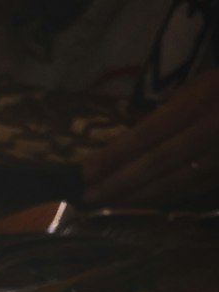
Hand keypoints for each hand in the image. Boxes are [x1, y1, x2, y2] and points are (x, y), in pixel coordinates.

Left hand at [83, 72, 218, 206]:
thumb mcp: (198, 86)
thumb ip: (166, 113)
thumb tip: (126, 145)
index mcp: (200, 101)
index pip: (149, 134)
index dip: (116, 155)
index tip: (86, 172)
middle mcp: (210, 130)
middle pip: (157, 164)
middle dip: (120, 184)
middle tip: (88, 199)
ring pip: (173, 183)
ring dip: (136, 197)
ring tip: (106, 205)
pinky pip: (189, 190)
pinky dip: (161, 199)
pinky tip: (139, 204)